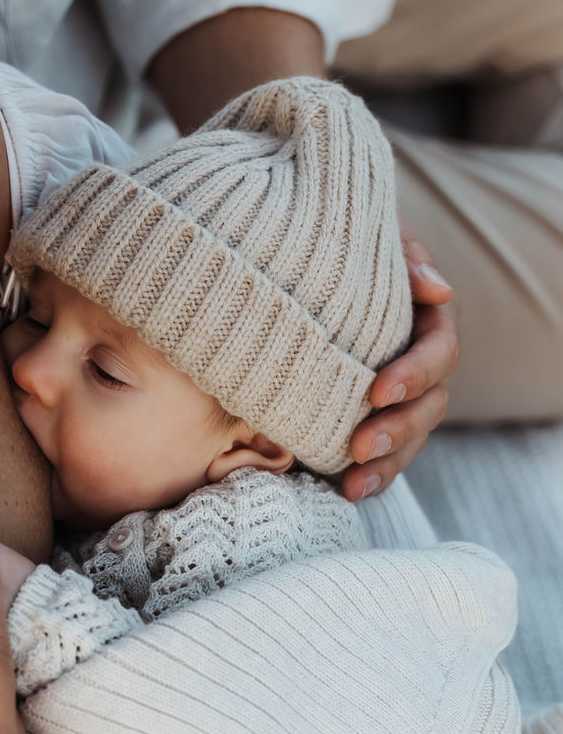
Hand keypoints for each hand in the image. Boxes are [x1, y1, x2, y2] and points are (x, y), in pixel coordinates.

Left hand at [342, 226, 457, 501]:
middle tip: (360, 447)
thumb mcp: (367, 242)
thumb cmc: (338, 252)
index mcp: (426, 324)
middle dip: (398, 430)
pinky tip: (349, 491)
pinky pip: (384, 460)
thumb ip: (403, 257)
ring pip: (411, 441)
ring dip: (388, 464)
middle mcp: (418, 367)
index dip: (415, 374)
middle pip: (430, 407)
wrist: (294, 271)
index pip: (439, 353)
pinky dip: (371, 479)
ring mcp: (397, 401)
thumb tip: (437, 291)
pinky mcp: (370, 424)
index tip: (378, 392)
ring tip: (354, 482)